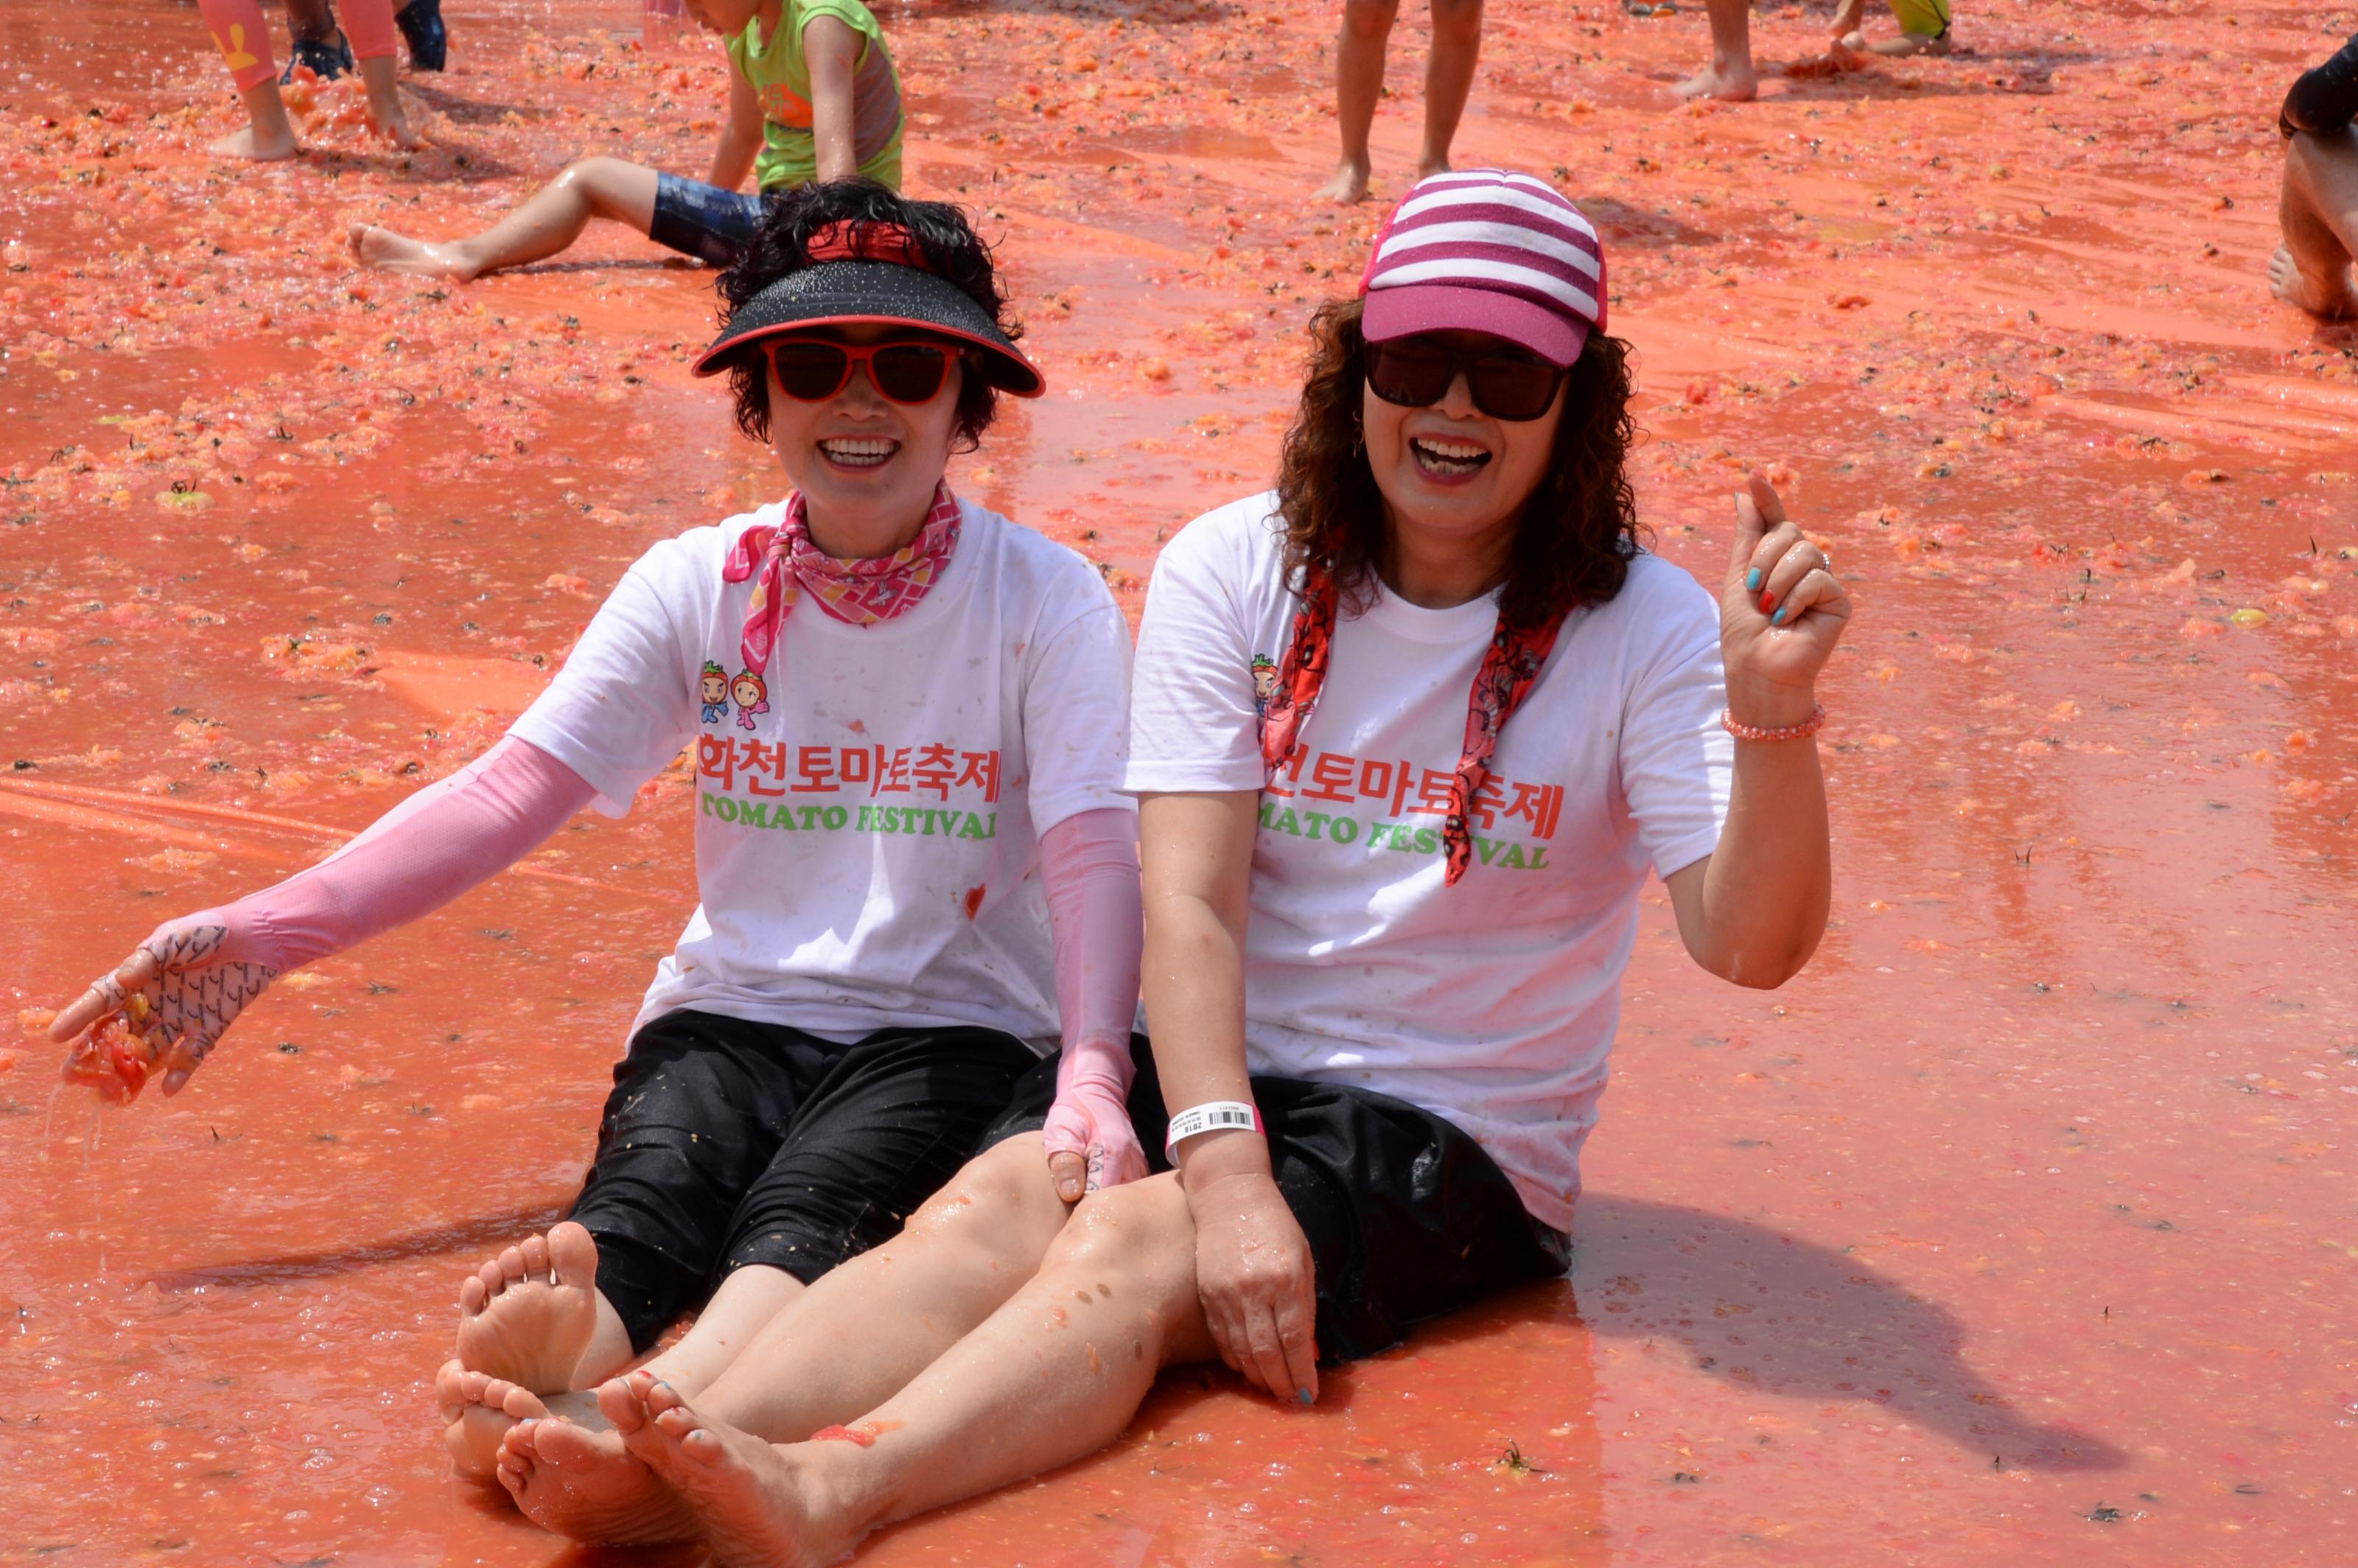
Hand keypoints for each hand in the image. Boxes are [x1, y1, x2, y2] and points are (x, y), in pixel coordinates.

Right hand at [48, 916, 276, 1097]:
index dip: (78, 1017)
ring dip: (131, 1073)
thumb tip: (123, 980)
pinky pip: (191, 1055)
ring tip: (111, 1095)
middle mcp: (154, 1003)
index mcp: (139, 980)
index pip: (102, 1000)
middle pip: (118, 1033)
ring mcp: (180, 1018)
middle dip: (94, 1055)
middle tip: (70, 1076)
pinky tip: (167, 1090)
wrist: (257, 937)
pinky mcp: (209, 1029)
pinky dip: (180, 1073)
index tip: (55, 1037)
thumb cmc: (210, 932)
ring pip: (149, 1051)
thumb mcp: (177, 938)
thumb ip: (150, 958)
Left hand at [1041, 1037, 1148, 1201]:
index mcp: (1112, 1152)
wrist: (1096, 1091)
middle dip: (1099, 1211)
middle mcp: (1133, 1161)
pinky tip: (1102, 1200)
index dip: (1082, 1209)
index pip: (1101, 1196)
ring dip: (1110, 1206)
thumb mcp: (1061, 1131)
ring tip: (1088, 1208)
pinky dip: (1119, 1200)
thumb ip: (1065, 1160)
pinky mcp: (1140, 1168)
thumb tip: (1071, 1193)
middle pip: (1119, 1202)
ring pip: (1128, 1200)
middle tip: (1076, 1214)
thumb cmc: (1074, 1112)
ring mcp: (1139, 1165)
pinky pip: (1132, 1192)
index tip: (1068, 1212)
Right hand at [1189, 1167, 1318, 1403]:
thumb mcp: (1304, 1260)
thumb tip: (1309, 1351)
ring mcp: (1226, 1294)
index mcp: (1286, 1279)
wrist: (1230, 1196)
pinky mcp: (1207, 1295)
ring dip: (1259, 1378)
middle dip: (1281, 1383)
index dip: (1302, 1373)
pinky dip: (1235, 1360)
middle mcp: (1255, 1290)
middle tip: (1292, 1400)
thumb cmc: (1276, 1226)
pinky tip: (1247, 1369)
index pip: (1294, 1340)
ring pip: (1241, 1352)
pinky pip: (1222, 1339)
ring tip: (1273, 1390)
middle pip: (1266, 1353)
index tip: (1310, 1394)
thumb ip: (1307, 1306)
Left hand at [1720, 471, 1851, 725]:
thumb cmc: (1744, 631)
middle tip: (1753, 588)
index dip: (1767, 500)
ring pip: (1805, 552)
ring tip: (1768, 609)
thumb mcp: (1738, 576)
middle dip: (1763, 557)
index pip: (1776, 522)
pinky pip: (1818, 579)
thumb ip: (1746, 536)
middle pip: (1789, 532)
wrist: (1756, 669)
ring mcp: (1823, 582)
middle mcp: (1804, 566)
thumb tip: (1744, 494)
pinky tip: (1787, 620)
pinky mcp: (1839, 602)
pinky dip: (1794, 599)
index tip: (1754, 477)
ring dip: (1777, 580)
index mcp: (1777, 560)